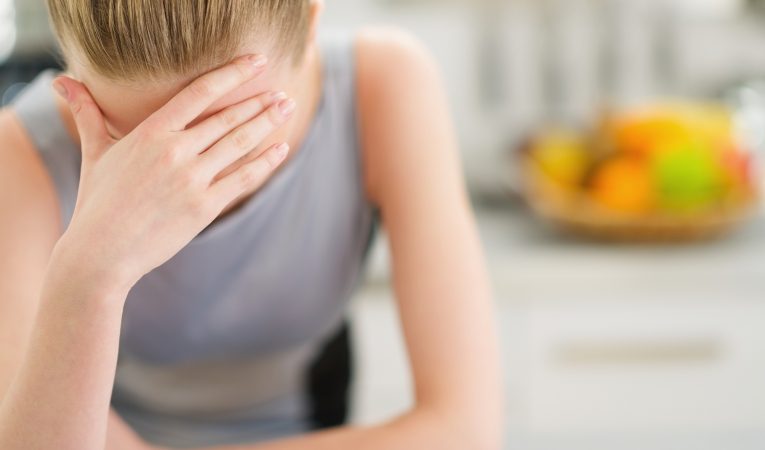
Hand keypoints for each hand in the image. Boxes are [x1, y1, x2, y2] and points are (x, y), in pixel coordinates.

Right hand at [51, 54, 295, 291]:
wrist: (102, 252)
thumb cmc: (98, 201)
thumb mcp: (95, 152)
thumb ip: (88, 113)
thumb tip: (62, 81)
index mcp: (150, 132)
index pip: (199, 92)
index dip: (232, 73)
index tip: (256, 62)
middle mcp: (175, 151)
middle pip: (227, 117)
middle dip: (259, 102)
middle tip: (282, 93)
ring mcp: (192, 179)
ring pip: (239, 143)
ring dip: (267, 123)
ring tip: (287, 108)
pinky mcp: (205, 206)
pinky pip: (242, 178)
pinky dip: (264, 162)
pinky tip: (281, 148)